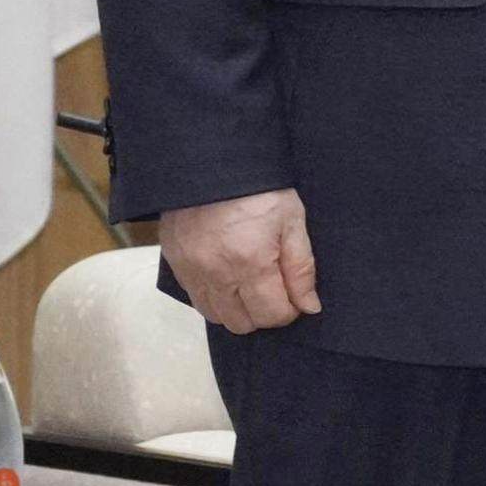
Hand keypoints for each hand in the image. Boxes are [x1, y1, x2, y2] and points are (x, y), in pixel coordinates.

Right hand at [159, 188, 318, 333]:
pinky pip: (196, 300)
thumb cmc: (259, 189)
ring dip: (238, 310)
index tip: (295, 296)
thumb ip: (301, 268)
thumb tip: (309, 306)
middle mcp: (216, 274)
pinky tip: (229, 278)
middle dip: (264, 313)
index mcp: (250, 263)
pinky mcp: (176, 264)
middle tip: (275, 290)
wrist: (212, 162)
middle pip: (242, 323)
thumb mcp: (292, 221)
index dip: (289, 311)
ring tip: (252, 285)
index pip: (271, 315)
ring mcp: (192, 272)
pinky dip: (216, 298)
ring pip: (216, 316)